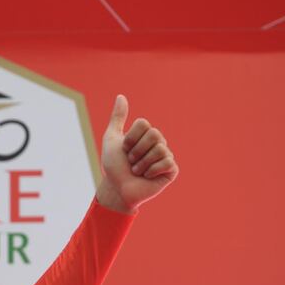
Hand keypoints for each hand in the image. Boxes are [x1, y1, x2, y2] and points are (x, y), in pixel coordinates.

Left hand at [96, 95, 178, 213]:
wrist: (117, 189)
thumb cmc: (114, 166)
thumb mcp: (112, 139)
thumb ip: (118, 118)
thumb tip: (121, 96)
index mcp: (147, 134)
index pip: (144, 124)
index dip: (130, 138)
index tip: (124, 149)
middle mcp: (159, 143)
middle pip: (154, 134)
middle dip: (136, 150)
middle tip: (131, 162)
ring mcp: (167, 156)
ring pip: (159, 149)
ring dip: (142, 163)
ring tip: (137, 171)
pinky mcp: (172, 170)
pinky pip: (166, 162)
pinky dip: (151, 171)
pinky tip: (147, 177)